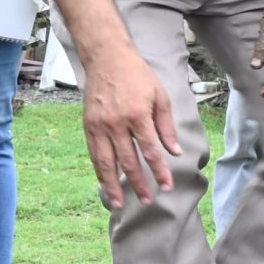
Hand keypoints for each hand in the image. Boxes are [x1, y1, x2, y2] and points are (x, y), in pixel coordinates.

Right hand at [80, 52, 179, 209]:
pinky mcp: (88, 126)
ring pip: (106, 163)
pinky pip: (94, 154)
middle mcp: (116, 123)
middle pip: (128, 161)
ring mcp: (99, 126)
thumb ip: (166, 126)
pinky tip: (106, 184)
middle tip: (148, 201)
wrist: (107, 59)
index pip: (150, 151)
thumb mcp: (160, 96)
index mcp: (138, 115)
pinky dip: (100, 172)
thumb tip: (175, 152)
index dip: (159, 171)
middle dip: (139, 184)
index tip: (167, 186)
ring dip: (113, 186)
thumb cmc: (138, 76)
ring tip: (120, 204)